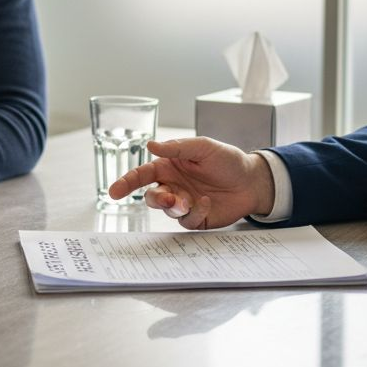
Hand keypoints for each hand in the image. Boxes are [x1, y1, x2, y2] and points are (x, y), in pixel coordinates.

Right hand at [107, 137, 273, 229]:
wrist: (252, 181)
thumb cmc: (227, 160)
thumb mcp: (203, 147)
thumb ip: (177, 147)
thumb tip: (150, 145)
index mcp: (169, 167)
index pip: (142, 174)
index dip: (126, 182)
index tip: (114, 191)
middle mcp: (173, 185)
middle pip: (151, 196)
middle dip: (155, 198)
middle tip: (167, 197)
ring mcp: (184, 203)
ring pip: (166, 210)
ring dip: (175, 206)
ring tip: (190, 200)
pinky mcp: (196, 218)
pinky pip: (186, 221)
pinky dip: (194, 213)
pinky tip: (206, 203)